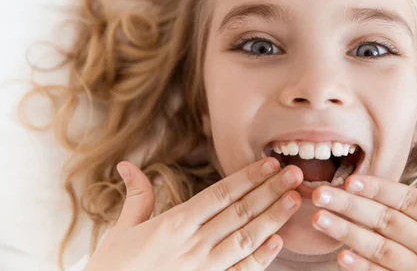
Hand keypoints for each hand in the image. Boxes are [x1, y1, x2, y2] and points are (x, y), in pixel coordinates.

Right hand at [85, 157, 302, 270]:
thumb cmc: (113, 269)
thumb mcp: (121, 230)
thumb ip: (136, 196)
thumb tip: (126, 165)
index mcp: (175, 224)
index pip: (220, 194)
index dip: (248, 177)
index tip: (269, 163)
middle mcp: (193, 244)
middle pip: (240, 211)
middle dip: (270, 190)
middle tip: (296, 173)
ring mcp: (203, 269)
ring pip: (245, 238)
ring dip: (273, 218)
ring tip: (294, 200)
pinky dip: (260, 258)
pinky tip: (278, 242)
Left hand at [310, 156, 416, 269]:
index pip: (412, 201)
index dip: (381, 189)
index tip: (353, 180)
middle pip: (388, 221)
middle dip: (351, 206)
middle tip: (321, 194)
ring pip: (381, 248)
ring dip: (348, 232)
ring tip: (320, 220)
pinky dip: (365, 269)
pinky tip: (342, 258)